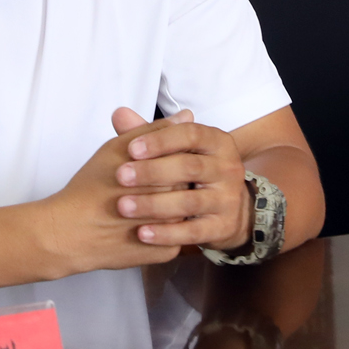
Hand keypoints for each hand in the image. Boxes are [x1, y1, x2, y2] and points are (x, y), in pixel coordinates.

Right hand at [35, 112, 186, 276]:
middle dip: (172, 183)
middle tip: (147, 187)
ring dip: (172, 207)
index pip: (188, 159)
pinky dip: (163, 231)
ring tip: (145, 205)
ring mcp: (173, 230)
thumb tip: (187, 115)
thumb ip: (154, 131)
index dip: (172, 158)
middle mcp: (174, 201)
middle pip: (189, 185)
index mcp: (165, 173)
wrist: (70, 232)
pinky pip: (176, 238)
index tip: (153, 164)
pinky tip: (143, 225)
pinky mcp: (166, 252)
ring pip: (184, 212)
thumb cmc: (90, 187)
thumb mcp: (117, 149)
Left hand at [110, 106, 251, 250]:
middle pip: (189, 167)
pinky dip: (167, 233)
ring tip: (123, 207)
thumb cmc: (191, 173)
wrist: (228, 210)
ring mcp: (228, 199)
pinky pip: (193, 232)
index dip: (161, 140)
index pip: (191, 134)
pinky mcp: (223, 227)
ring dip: (154, 204)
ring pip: (190, 202)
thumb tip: (120, 114)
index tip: (131, 148)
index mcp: (217, 142)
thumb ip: (148, 134)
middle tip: (121, 176)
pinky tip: (142, 233)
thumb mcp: (175, 151)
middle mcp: (228, 168)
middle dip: (152, 171)